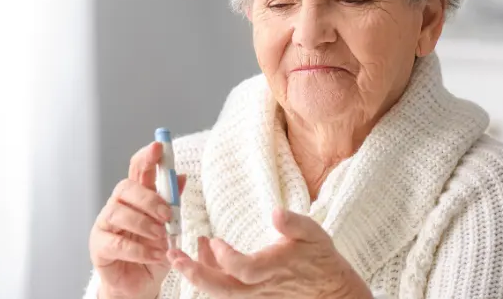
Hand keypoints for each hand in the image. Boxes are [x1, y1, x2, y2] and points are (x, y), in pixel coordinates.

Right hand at [89, 141, 185, 298]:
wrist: (140, 283)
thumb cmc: (153, 250)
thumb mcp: (170, 227)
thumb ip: (173, 202)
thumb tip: (181, 176)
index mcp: (136, 196)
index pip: (138, 169)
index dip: (147, 156)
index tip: (159, 146)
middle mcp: (117, 206)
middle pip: (125, 188)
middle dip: (148, 198)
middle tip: (167, 214)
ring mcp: (105, 225)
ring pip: (117, 213)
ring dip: (143, 224)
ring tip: (162, 238)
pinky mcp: (99, 246)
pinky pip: (116, 243)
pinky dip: (140, 250)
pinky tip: (156, 255)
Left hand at [168, 209, 371, 298]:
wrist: (329, 290)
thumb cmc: (320, 259)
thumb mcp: (314, 234)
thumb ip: (294, 224)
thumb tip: (276, 212)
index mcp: (273, 268)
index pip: (243, 270)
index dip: (225, 257)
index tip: (213, 239)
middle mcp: (260, 286)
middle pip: (221, 289)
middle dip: (194, 273)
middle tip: (173, 256)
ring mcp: (254, 293)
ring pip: (219, 291)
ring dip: (196, 273)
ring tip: (179, 253)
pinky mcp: (251, 293)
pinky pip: (224, 287)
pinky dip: (209, 272)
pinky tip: (203, 252)